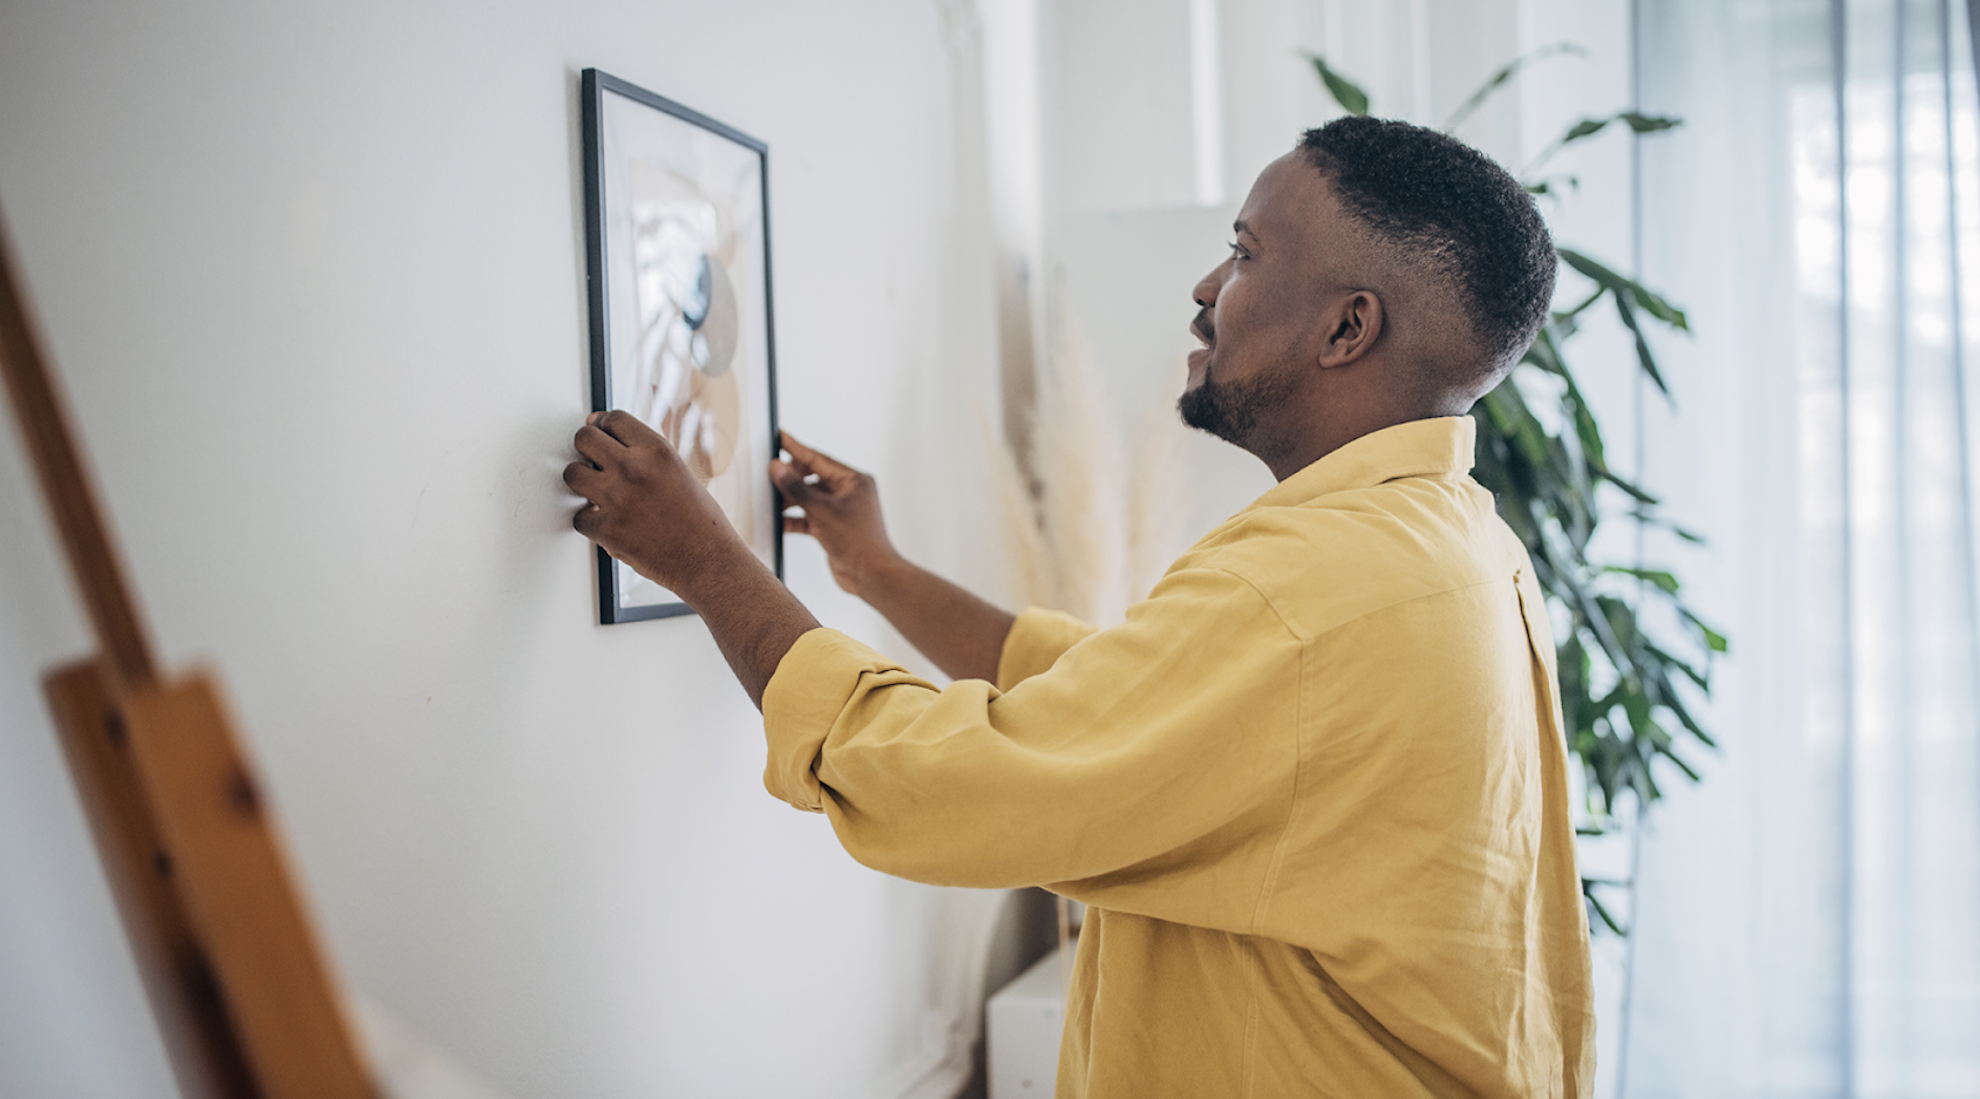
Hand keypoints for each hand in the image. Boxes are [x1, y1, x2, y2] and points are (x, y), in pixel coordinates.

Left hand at [564, 410, 745, 598]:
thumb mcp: (676, 469)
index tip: (599, 432)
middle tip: (593, 461)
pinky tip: (608, 521)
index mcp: (656, 450)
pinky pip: (579, 516)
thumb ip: (642, 452)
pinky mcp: (607, 529)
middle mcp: (634, 469)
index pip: (613, 418)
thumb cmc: (699, 519)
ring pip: (572, 474)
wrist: (707, 560)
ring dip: (581, 481)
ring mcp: (617, 498)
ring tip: (598, 491)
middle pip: (584, 438)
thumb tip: (601, 431)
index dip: (602, 424)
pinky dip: (590, 521)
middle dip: (586, 448)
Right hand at [770, 431, 902, 597]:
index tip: (779, 437)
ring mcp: (840, 511)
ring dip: (791, 501)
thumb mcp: (822, 511)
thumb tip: (778, 468)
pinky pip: (809, 517)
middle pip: (812, 478)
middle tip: (770, 475)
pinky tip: (780, 521)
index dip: (796, 448)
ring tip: (771, 501)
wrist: (871, 575)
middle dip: (791, 479)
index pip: (819, 459)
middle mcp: (848, 493)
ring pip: (809, 498)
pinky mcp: (833, 528)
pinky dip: (795, 519)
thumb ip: (796, 488)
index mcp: (854, 480)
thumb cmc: (859, 542)